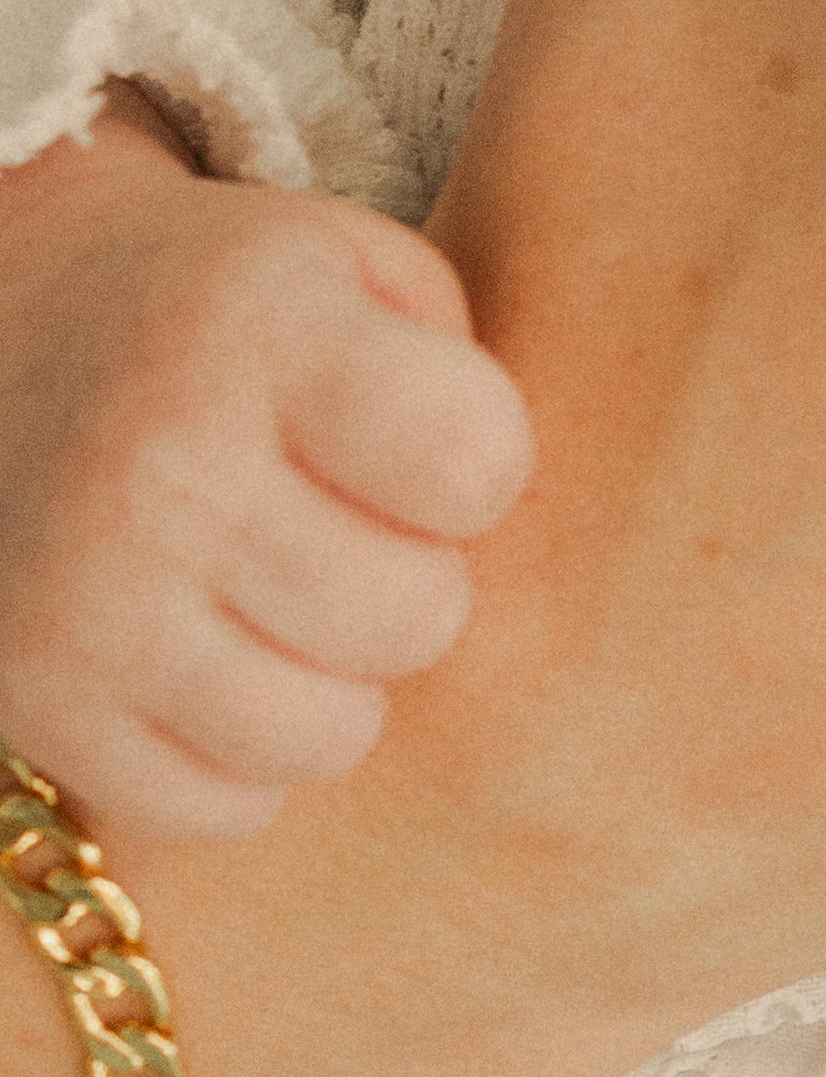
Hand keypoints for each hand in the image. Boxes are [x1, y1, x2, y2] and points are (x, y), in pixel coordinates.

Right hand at [0, 110, 529, 849]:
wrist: (1, 346)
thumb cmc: (227, 318)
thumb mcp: (353, 269)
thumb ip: (468, 365)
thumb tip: (522, 526)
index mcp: (258, 329)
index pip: (475, 464)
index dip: (476, 467)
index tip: (419, 445)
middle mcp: (160, 470)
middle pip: (416, 619)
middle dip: (412, 580)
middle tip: (345, 529)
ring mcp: (87, 605)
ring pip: (331, 738)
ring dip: (335, 683)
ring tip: (281, 601)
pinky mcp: (37, 707)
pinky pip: (226, 807)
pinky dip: (239, 756)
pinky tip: (210, 661)